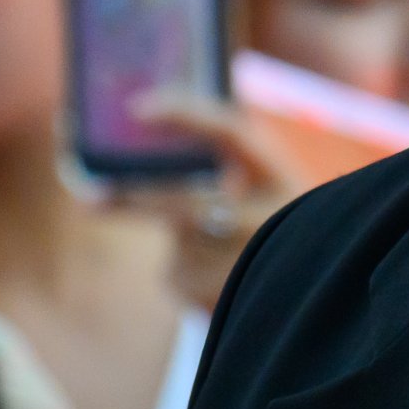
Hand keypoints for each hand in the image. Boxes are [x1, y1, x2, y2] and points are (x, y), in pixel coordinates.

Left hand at [130, 94, 314, 309]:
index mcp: (281, 176)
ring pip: (176, 243)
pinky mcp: (228, 300)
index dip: (184, 115)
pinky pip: (176, 274)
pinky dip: (182, 274)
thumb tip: (142, 129)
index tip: (135, 109)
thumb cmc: (276, 230)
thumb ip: (221, 162)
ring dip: (179, 245)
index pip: (231, 131)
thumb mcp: (264, 188)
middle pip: (184, 204)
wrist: (314, 297)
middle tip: (93, 199)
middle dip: (134, 199)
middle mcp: (274, 218)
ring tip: (219, 254)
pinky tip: (216, 283)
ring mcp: (252, 263)